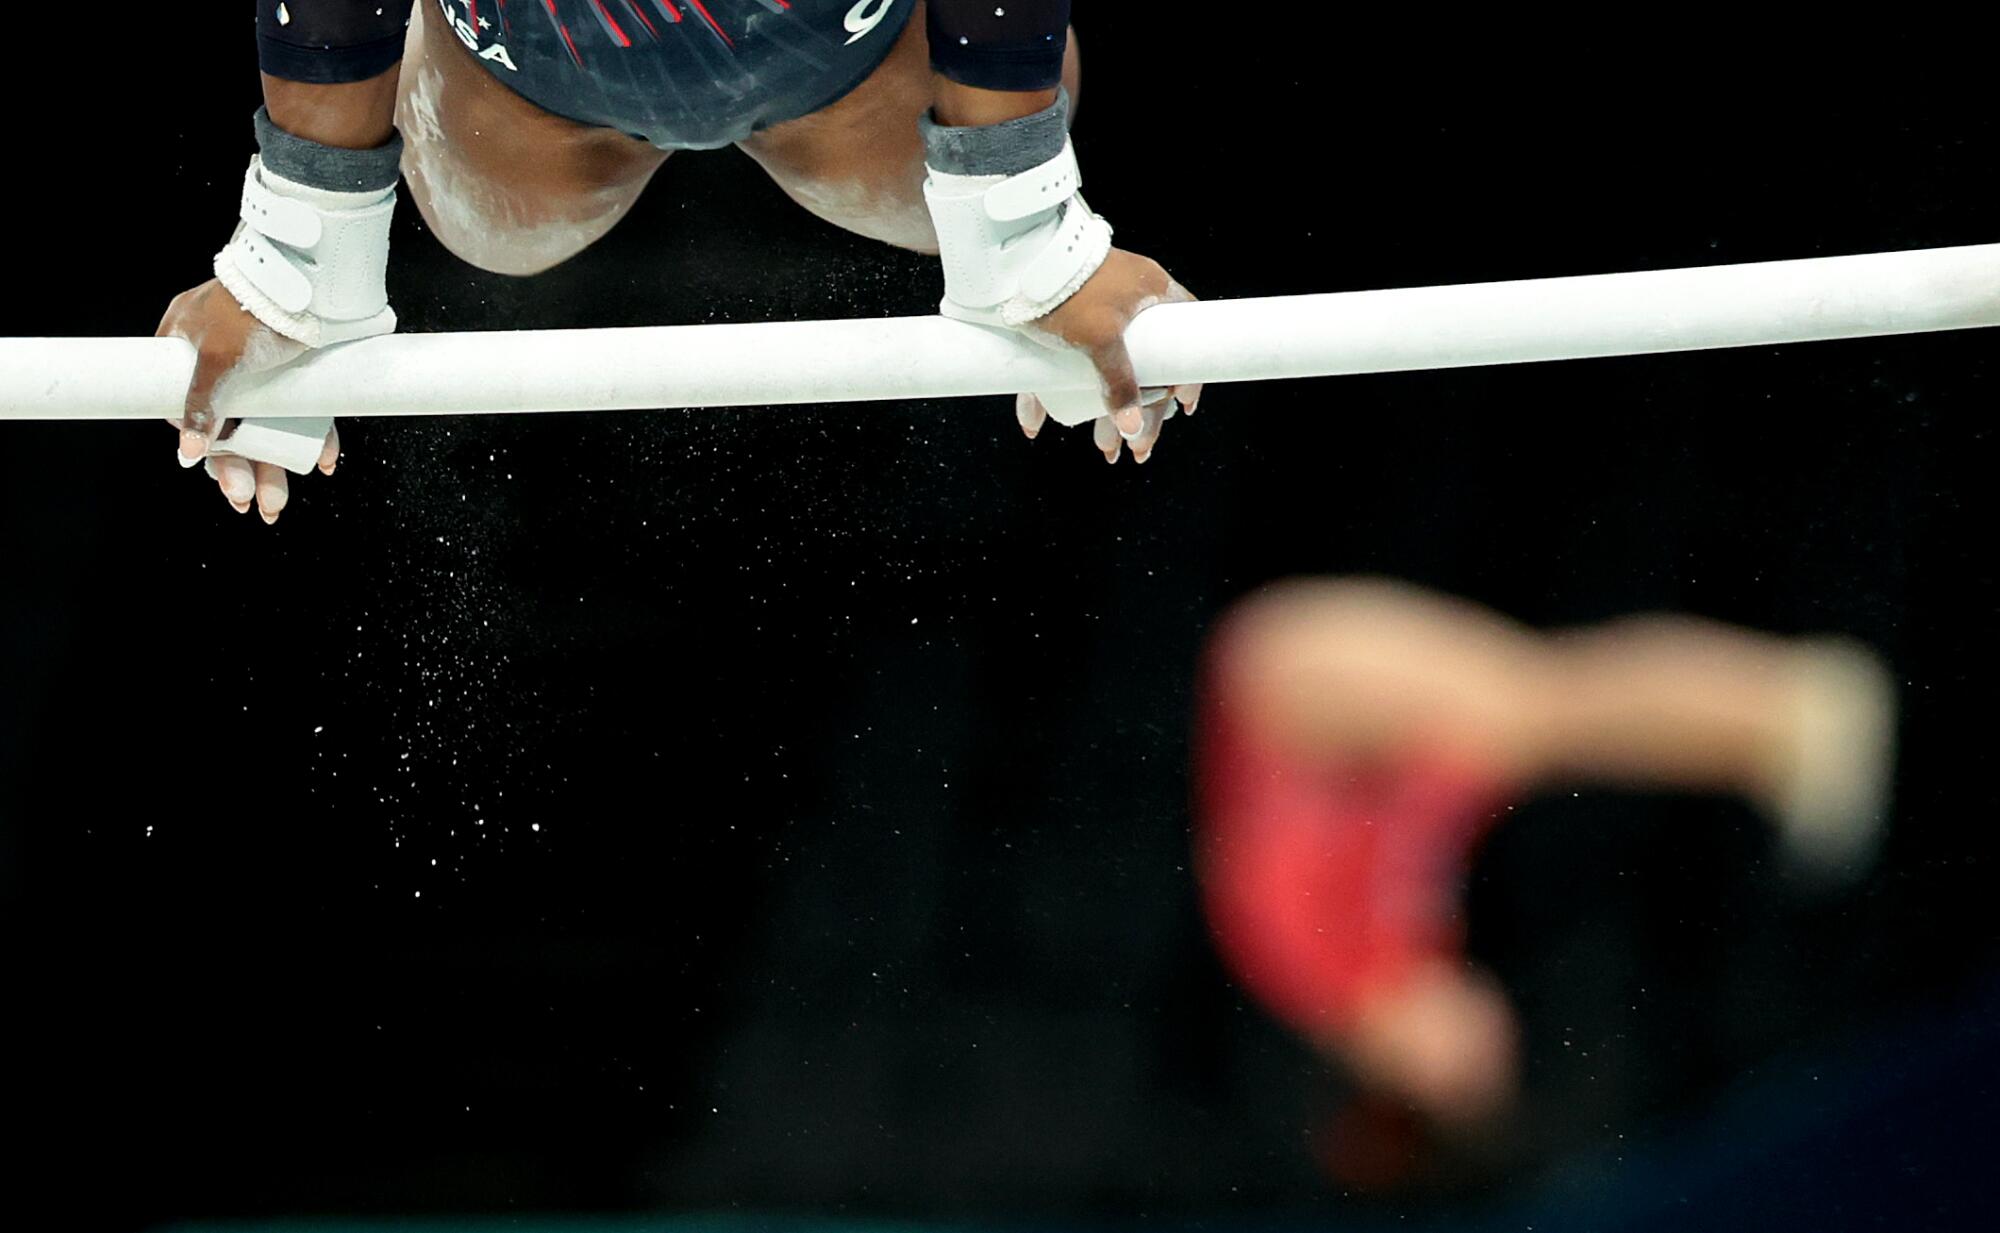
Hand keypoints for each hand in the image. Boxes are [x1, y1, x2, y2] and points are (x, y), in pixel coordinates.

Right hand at [157, 279, 337, 522]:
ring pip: (269, 424)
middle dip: (243, 469)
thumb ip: (199, 406)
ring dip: (274, 465)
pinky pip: (305, 410)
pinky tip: (323, 461)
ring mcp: (265, 364)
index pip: (189, 411)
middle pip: (232, 425)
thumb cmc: (251, 309)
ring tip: (276, 504)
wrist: (311, 278)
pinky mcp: (302, 366)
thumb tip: (187, 453)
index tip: (222, 481)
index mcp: (188, 348)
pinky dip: (312, 436)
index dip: (207, 450)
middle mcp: (225, 359)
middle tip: (254, 505)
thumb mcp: (218, 359)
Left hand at [1018, 248, 1202, 464]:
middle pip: (1144, 365)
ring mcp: (1092, 309)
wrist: (1016, 257)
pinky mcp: (1058, 320)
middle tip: (1137, 447)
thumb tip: (1133, 428)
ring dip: (1101, 411)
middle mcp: (1126, 300)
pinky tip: (1036, 420)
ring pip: (1103, 369)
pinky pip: (1060, 363)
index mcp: (1150, 293)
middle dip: (1140, 411)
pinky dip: (1051, 393)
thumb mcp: (1100, 337)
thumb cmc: (1068, 286)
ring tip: (1103, 446)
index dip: (1185, 375)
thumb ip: (1120, 383)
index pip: (1185, 335)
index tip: (1180, 408)